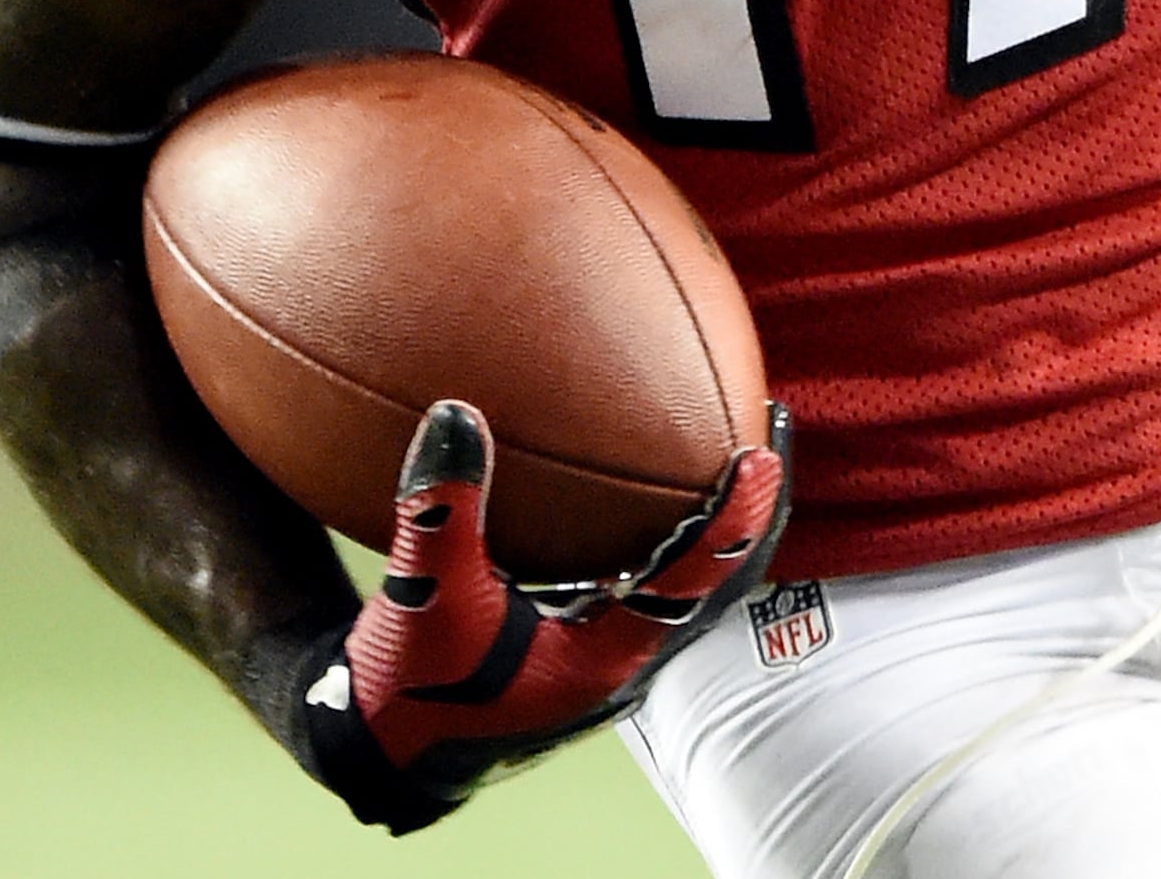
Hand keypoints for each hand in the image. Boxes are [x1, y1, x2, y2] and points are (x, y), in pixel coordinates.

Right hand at [282, 397, 789, 834]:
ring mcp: (613, 656)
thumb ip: (441, 512)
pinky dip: (676, 534)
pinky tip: (661, 482)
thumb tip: (457, 414)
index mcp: (600, 661)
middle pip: (720, 582)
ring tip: (741, 450)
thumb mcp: (421, 598)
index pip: (689, 585)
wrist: (385, 746)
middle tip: (776, 426)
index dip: (729, 523)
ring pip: (696, 585)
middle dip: (753, 511)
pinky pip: (659, 582)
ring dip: (723, 523)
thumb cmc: (407, 687)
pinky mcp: (593, 644)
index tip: (760, 457)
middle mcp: (623, 662)